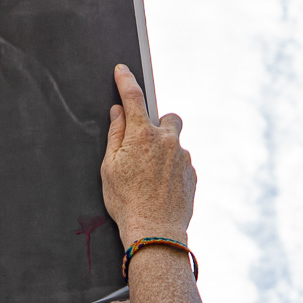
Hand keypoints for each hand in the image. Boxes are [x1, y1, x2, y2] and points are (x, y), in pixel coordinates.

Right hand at [100, 65, 196, 250]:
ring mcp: (183, 157)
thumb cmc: (126, 202)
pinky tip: (160, 189)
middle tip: (145, 144)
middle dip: (159, 124)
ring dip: (164, 153)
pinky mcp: (193, 174)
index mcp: (142, 135)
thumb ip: (115, 135)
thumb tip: (118, 112)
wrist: (155, 231)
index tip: (122, 70)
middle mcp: (167, 140)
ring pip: (175, 144)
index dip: (125, 81)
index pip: (133, 98)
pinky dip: (172, 170)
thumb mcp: (109, 167)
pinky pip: (181, 164)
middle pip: (168, 117)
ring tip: (149, 180)